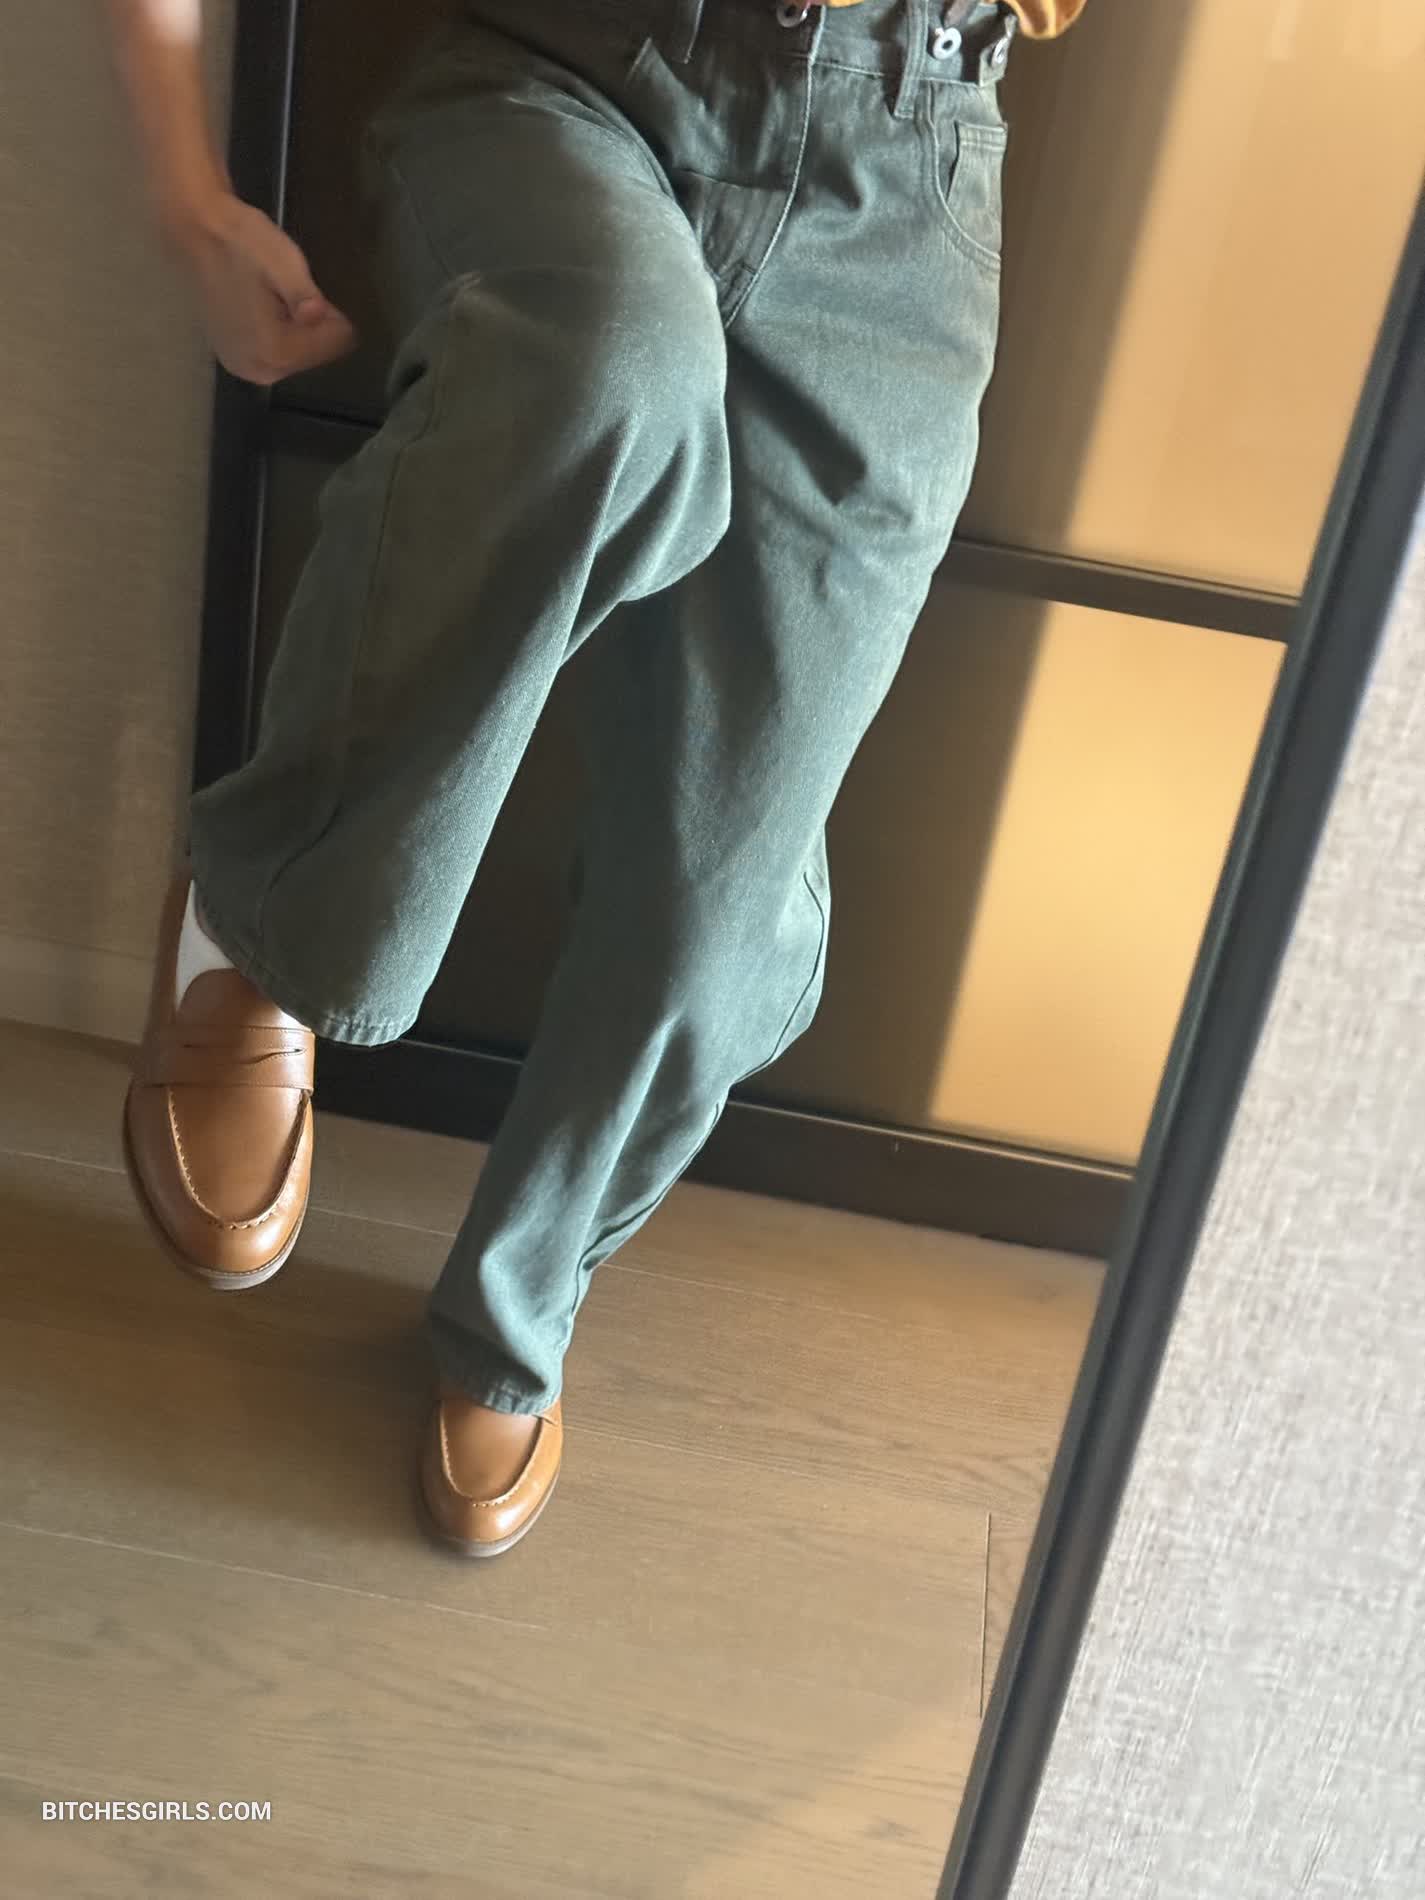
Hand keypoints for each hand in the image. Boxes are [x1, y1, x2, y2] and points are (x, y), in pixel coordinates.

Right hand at [169, 192, 357, 385]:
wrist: (194, 230)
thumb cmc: (241, 241)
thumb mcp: (281, 260)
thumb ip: (301, 293)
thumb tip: (317, 314)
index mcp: (270, 349)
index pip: (330, 347)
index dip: (335, 321)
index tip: (331, 301)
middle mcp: (255, 369)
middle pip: (311, 356)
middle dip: (317, 331)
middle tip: (307, 297)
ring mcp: (242, 367)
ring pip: (294, 357)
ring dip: (300, 333)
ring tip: (290, 300)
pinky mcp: (232, 358)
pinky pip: (274, 355)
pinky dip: (282, 336)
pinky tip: (273, 310)